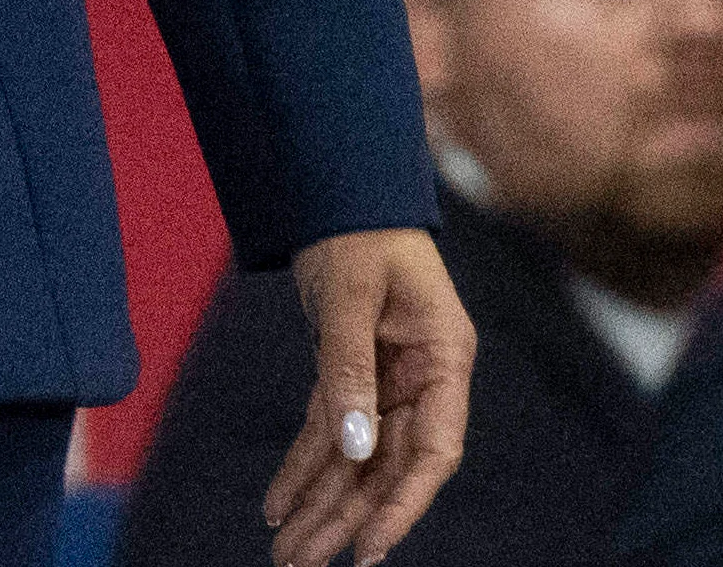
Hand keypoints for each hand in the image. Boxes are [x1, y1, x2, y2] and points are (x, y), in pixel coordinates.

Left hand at [266, 227, 472, 566]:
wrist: (340, 193)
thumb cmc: (361, 231)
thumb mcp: (352, 295)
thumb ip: (350, 370)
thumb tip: (354, 447)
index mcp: (445, 358)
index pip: (435, 450)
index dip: (404, 505)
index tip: (368, 550)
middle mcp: (421, 380)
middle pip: (387, 468)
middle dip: (345, 520)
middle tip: (301, 565)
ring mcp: (386, 382)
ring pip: (354, 462)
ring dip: (320, 507)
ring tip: (285, 555)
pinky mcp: (350, 377)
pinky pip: (326, 435)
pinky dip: (301, 470)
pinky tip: (277, 507)